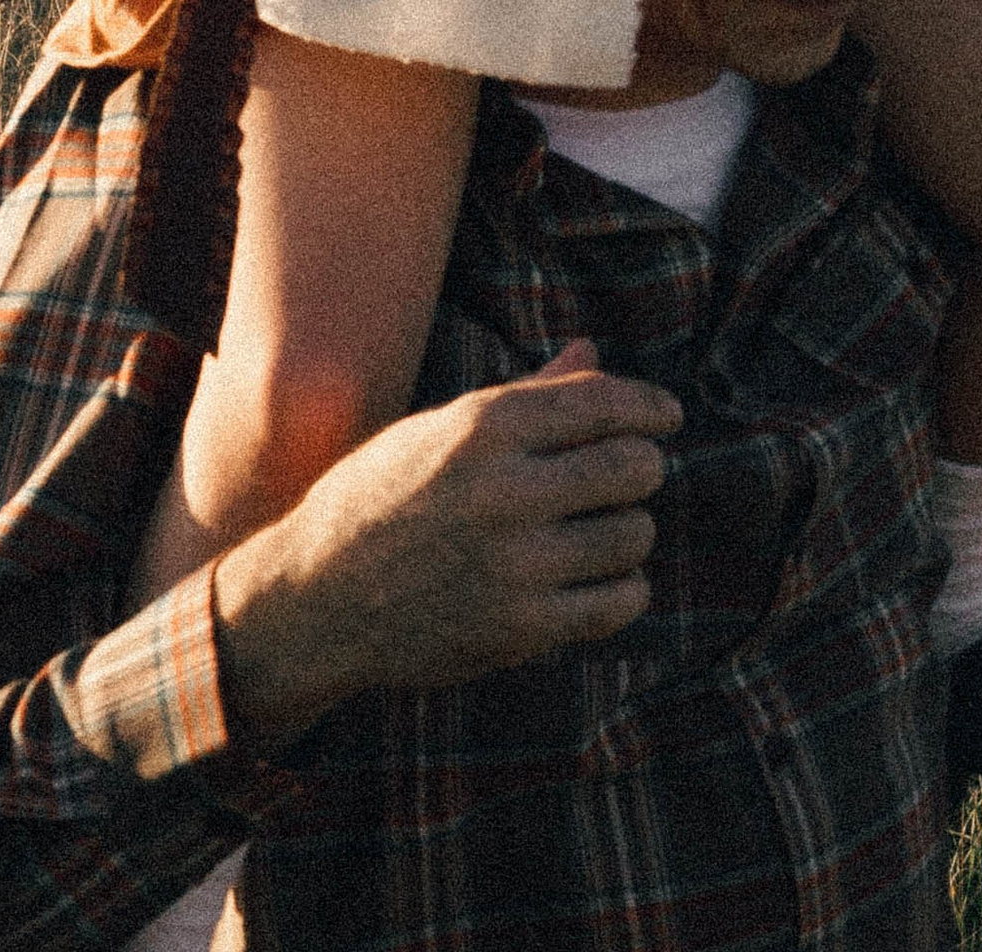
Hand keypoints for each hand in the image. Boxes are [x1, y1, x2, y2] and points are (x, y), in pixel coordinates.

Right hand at [212, 339, 679, 745]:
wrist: (313, 600)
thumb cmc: (380, 499)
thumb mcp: (440, 430)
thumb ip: (527, 394)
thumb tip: (593, 350)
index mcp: (484, 428)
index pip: (604, 402)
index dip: (649, 406)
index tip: (668, 416)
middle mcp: (504, 491)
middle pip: (632, 466)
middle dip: (644, 465)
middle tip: (635, 473)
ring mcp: (513, 565)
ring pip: (632, 534)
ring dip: (631, 528)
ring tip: (608, 527)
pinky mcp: (517, 631)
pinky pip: (616, 603)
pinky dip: (625, 589)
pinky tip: (606, 579)